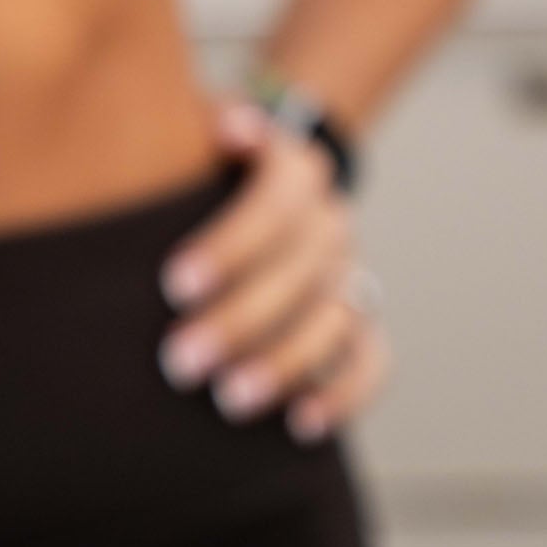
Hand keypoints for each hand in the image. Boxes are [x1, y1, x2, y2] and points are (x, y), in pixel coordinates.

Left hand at [158, 98, 389, 440]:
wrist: (249, 177)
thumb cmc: (196, 161)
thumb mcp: (189, 125)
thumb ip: (198, 123)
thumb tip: (230, 127)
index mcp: (294, 166)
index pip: (275, 203)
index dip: (230, 246)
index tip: (174, 286)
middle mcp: (329, 219)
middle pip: (298, 272)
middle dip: (238, 322)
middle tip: (178, 363)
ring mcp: (349, 271)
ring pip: (334, 320)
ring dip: (283, 364)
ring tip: (227, 400)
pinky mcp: (359, 320)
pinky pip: (371, 360)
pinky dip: (344, 394)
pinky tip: (300, 423)